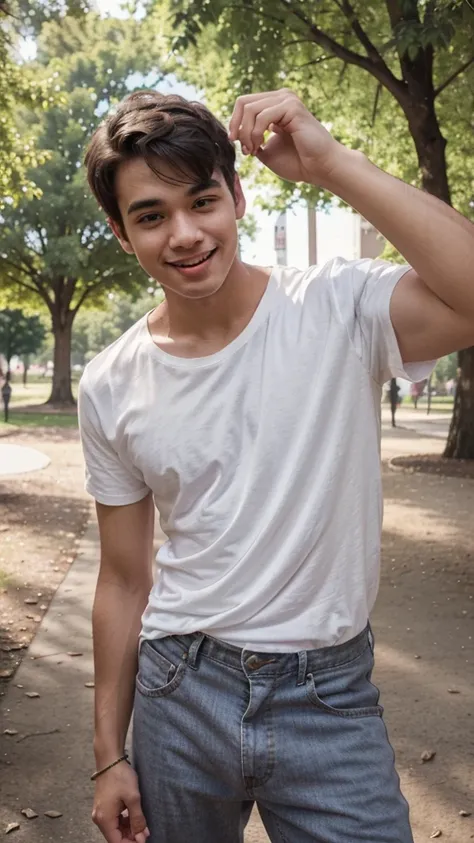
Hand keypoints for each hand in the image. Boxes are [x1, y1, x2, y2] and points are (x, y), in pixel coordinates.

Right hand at [92, 761, 149, 842]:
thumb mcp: (133, 798)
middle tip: (145, 832)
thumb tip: (142, 838)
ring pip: (114, 829)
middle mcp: (99, 819)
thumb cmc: (121, 777)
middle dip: (130, 837)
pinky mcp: (103, 806)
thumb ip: (138, 820)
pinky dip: (123, 822)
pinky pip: (113, 820)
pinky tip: (133, 817)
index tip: (144, 840)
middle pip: (115, 837)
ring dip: (128, 830)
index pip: (117, 842)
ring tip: (142, 825)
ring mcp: (100, 812)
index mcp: (105, 819)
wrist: (110, 759)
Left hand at [228, 88, 344, 186]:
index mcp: (275, 105)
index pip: (244, 104)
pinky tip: (259, 146)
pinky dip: (256, 133)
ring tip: (252, 151)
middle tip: (245, 150)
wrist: (320, 168)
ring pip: (250, 109)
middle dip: (237, 128)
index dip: (234, 124)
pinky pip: (262, 116)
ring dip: (246, 133)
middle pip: (243, 102)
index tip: (236, 144)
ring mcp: (287, 99)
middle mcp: (281, 97)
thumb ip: (252, 139)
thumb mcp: (266, 151)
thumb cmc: (298, 162)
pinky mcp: (292, 107)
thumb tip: (235, 133)